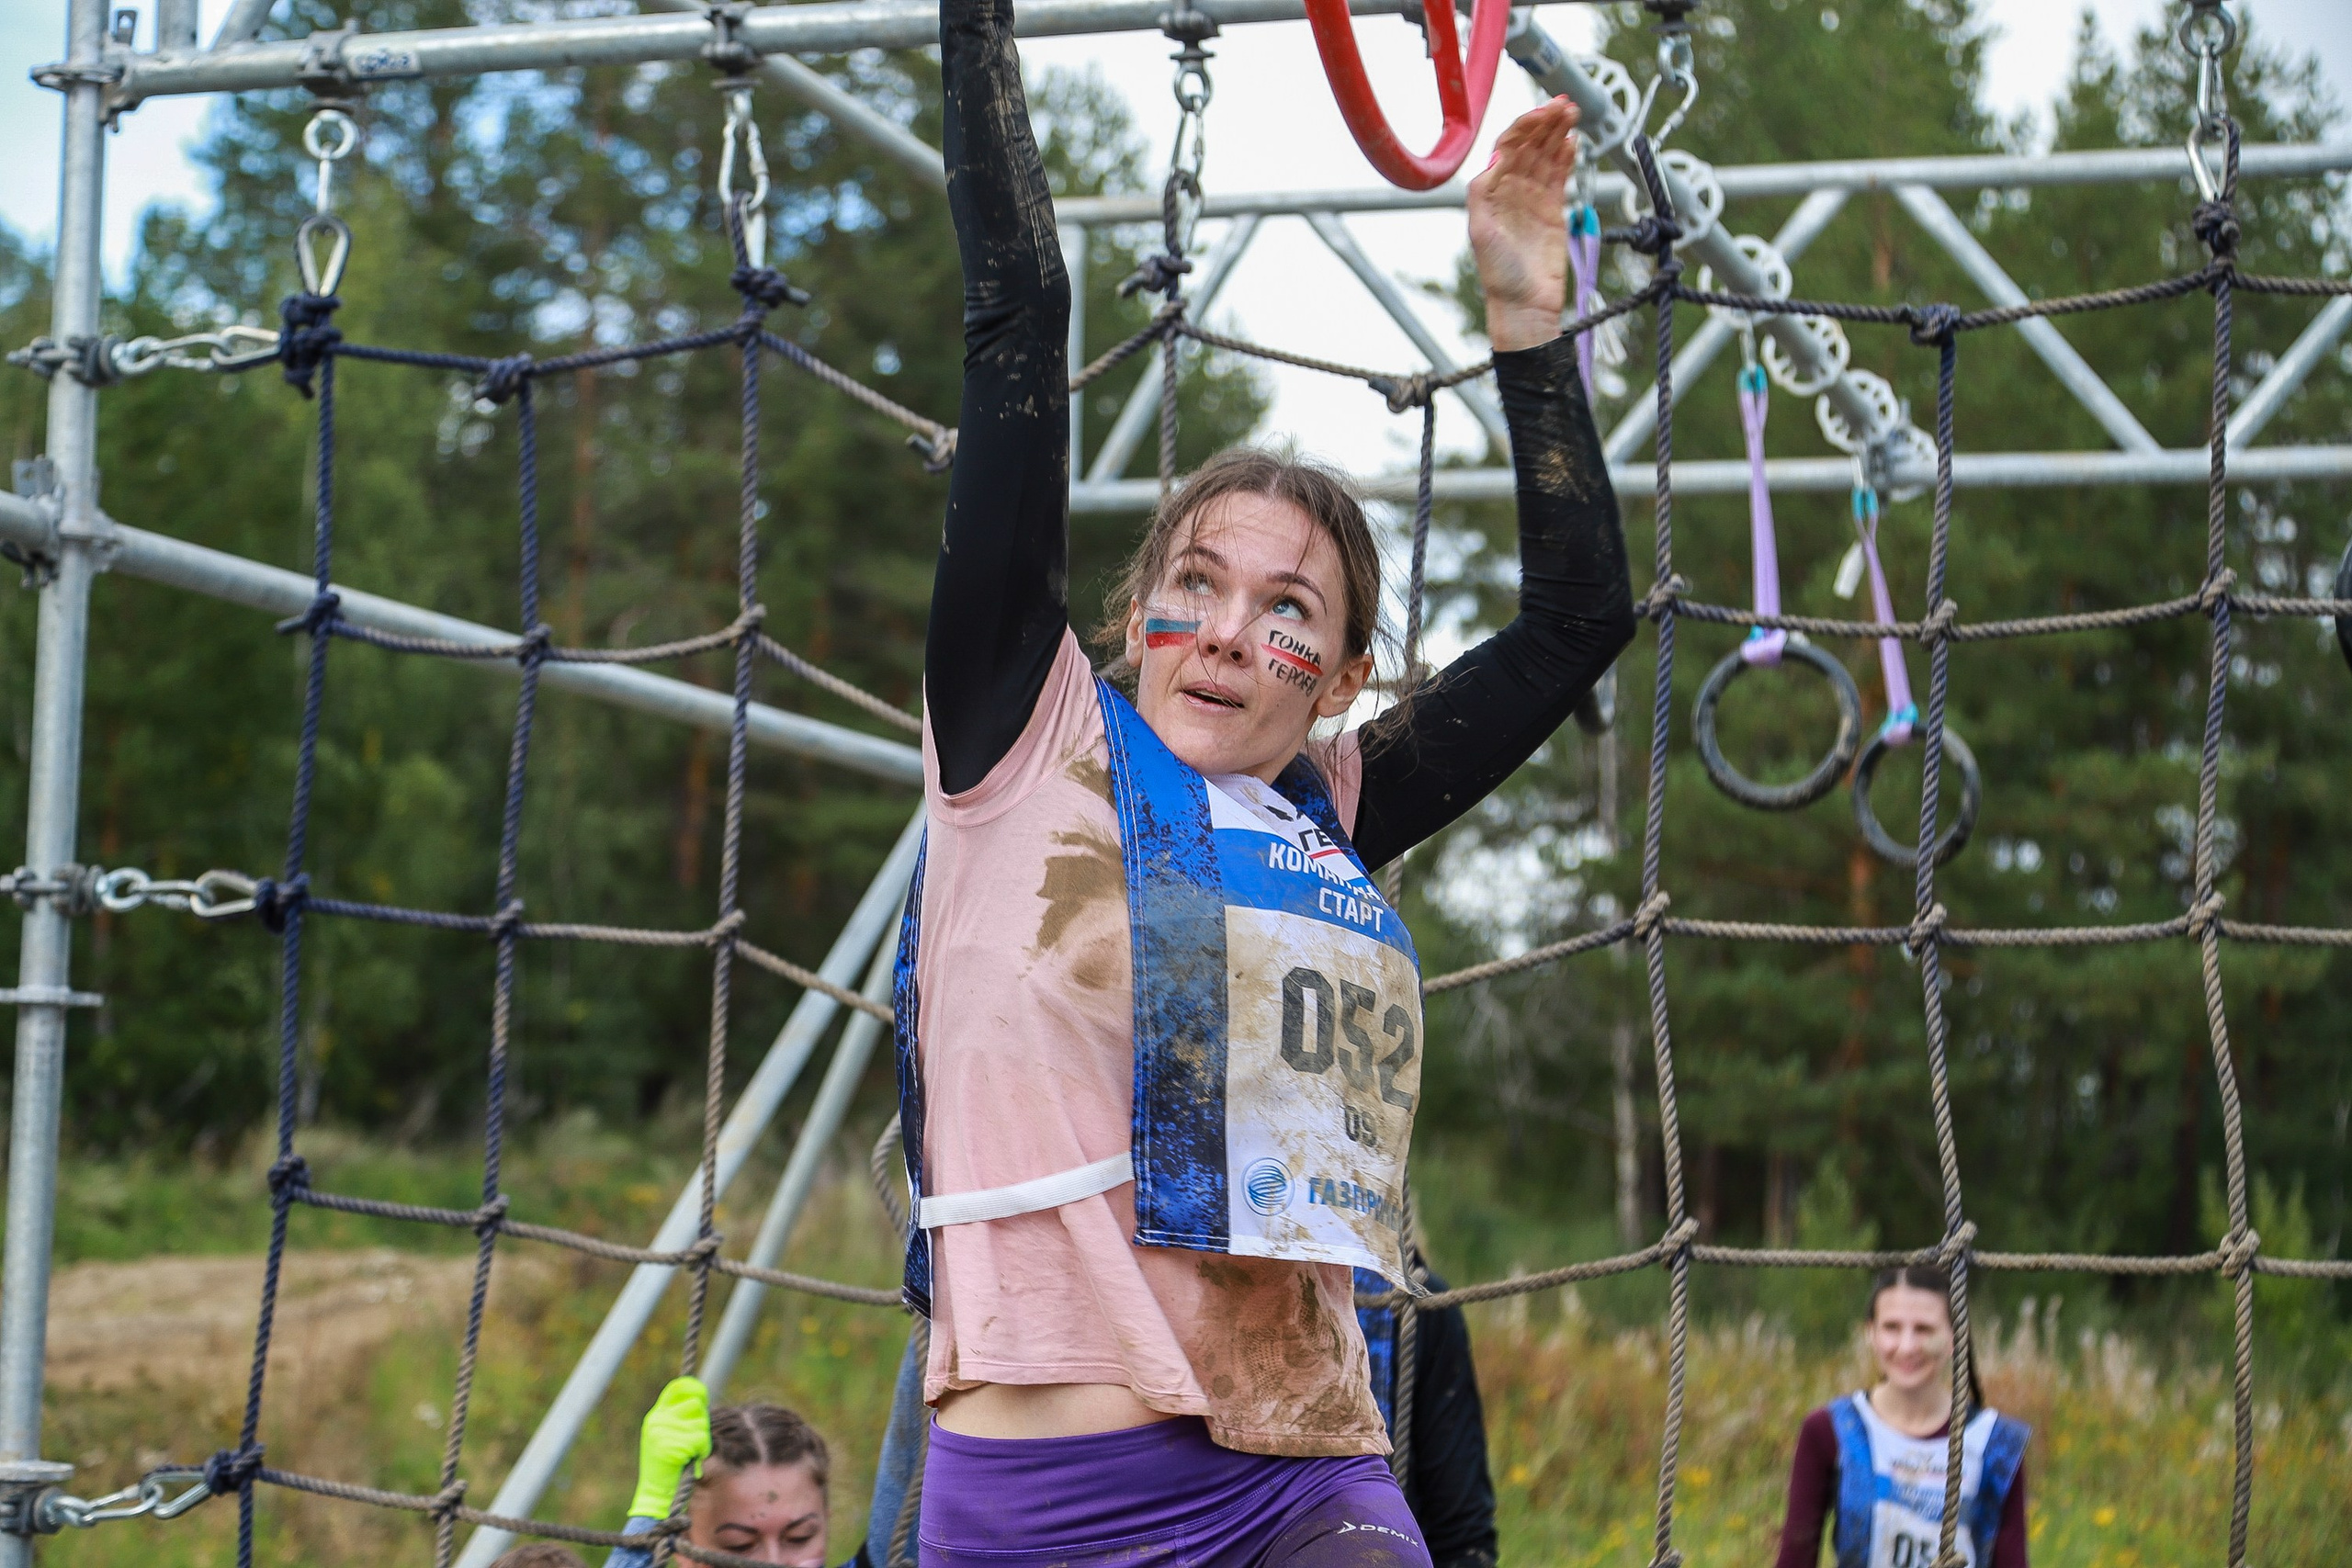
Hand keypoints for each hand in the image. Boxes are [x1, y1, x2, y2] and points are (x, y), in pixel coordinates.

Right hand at [628, 1375, 712, 1520]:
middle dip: (701, 1421)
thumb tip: (700, 1399)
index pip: (677, 1388)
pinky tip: (691, 1460)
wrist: (655, 1493)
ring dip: (702, 1440)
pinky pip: (701, 1441)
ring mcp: (663, 1433)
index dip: (693, 1388)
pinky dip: (702, 1451)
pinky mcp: (673, 1446)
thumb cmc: (666, 1466)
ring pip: (701, 1424)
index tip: (702, 1395)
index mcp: (656, 1416)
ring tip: (691, 1453)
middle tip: (695, 1439)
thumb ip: (678, 1418)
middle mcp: (657, 1421)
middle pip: (695, 1405)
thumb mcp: (666, 1436)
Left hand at [1467, 97, 1579, 352]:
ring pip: (1546, 156)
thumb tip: (1495, 159)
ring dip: (1558, 133)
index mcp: (1490, 190)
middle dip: (1546, 122)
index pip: (1508, 146)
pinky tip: (1573, 141)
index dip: (1526, 126)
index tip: (1544, 112)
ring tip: (1573, 114)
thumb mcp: (1481, 232)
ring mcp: (1532, 198)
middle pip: (1530, 145)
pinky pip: (1560, 175)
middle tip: (1565, 105)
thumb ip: (1482, 194)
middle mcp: (1510, 189)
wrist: (1525, 304)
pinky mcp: (1552, 210)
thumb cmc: (1499, 274)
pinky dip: (1566, 157)